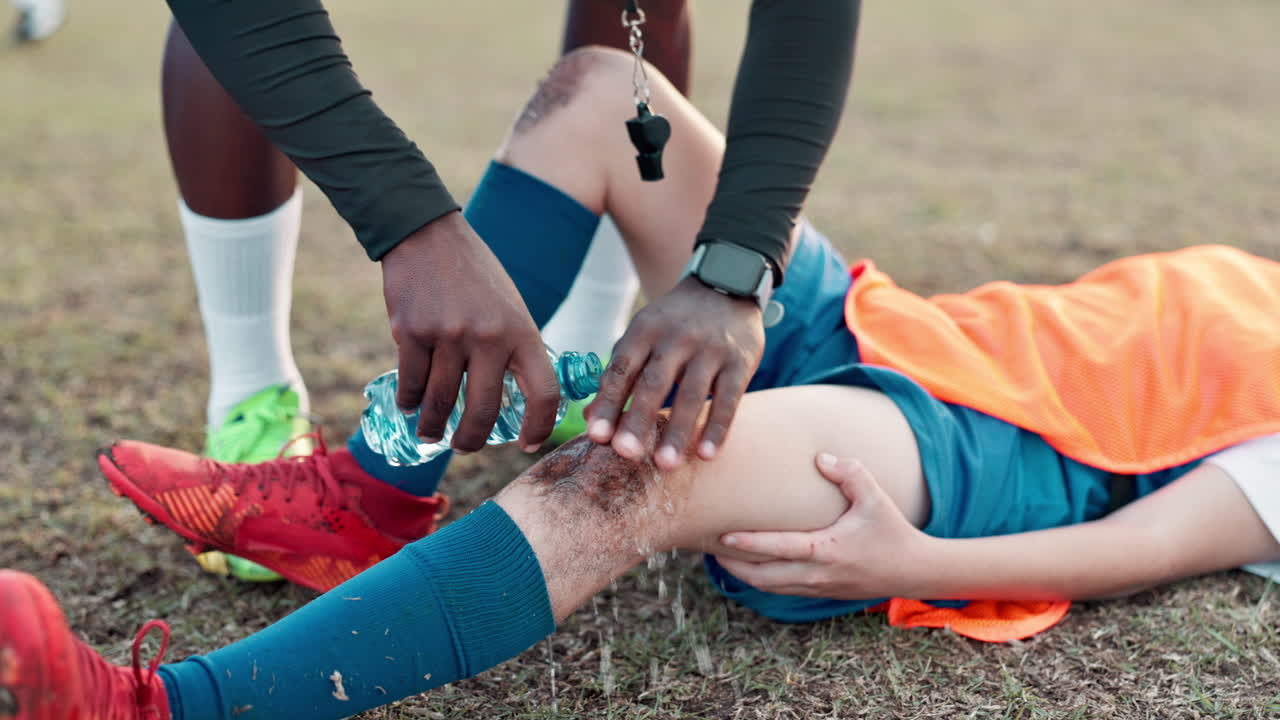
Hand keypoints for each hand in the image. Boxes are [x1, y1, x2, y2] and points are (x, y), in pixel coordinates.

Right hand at [381, 211, 559, 452]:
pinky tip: (409, 405)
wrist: (427, 234)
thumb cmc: (474, 274)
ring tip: (432, 432)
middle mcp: (488, 337)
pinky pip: (411, 384)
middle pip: (483, 411)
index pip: (543, 392)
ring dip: (434, 426)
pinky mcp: (412, 333)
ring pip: (441, 403)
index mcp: (521, 331)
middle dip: (472, 440)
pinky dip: (409, 401)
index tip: (527, 444)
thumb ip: (513, 347)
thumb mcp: (510, 306)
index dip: (539, 426)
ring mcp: (448, 336)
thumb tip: (513, 396)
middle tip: (466, 446)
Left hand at [584, 275, 764, 470]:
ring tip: (665, 465)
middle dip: (639, 420)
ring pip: (692, 395)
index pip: (622, 369)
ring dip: (678, 432)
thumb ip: (619, 374)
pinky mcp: (740, 361)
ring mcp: (710, 349)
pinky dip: (717, 429)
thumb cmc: (674, 322)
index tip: (597, 436)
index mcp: (644, 331)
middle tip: (626, 454)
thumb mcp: (643, 335)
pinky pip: (729, 399)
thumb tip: (590, 421)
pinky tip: (706, 455)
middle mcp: (676, 338)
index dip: (608, 403)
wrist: (726, 285)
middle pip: (654, 383)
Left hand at [715, 454, 932, 599]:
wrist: (914, 571)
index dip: (749, 543)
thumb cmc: (892, 531)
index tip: (723, 536)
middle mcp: (818, 574)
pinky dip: (762, 579)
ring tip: (722, 557)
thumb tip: (820, 457)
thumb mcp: (875, 497)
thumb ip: (850, 473)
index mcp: (827, 551)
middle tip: (709, 548)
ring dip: (744, 575)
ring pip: (770, 587)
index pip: (779, 549)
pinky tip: (751, 565)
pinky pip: (782, 589)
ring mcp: (818, 587)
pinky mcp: (821, 593)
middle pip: (763, 578)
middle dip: (733, 566)